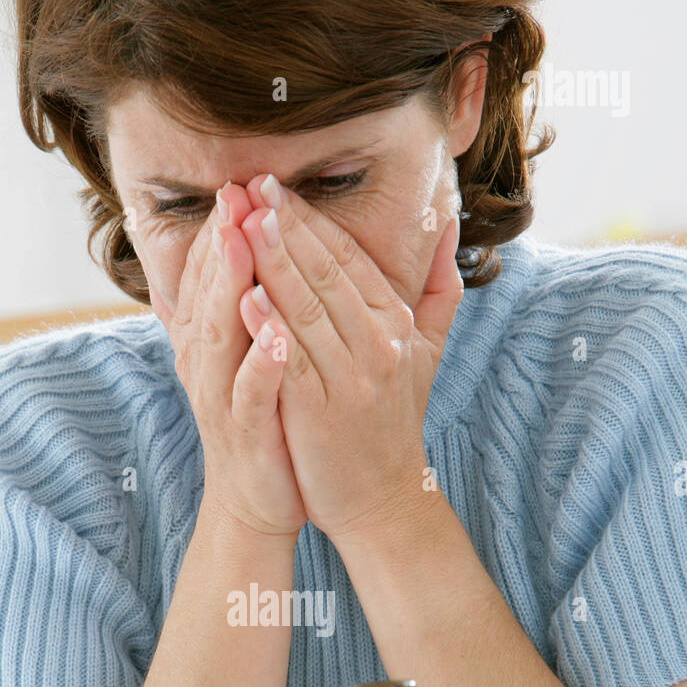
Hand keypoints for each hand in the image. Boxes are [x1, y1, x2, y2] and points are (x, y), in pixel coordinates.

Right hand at [147, 183, 306, 542]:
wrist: (257, 503)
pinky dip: (262, 365)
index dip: (222, 230)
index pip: (212, 275)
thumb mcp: (250, 359)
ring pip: (222, 338)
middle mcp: (208, 365)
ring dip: (231, 290)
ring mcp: (223, 400)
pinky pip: (252, 395)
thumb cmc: (265, 423)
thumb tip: (251, 253)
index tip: (239, 184)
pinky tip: (279, 338)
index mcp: (213, 342)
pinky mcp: (247, 434)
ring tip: (243, 245)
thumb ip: (251, 307)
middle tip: (233, 193)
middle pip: (210, 294)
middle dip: (221, 243)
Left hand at [235, 175, 463, 544]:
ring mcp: (351, 378)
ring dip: (271, 261)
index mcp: (397, 325)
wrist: (382, 500)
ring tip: (240, 222)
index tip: (275, 186)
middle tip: (250, 186)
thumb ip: (437, 291)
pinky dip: (268, 325)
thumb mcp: (427, 354)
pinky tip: (243, 295)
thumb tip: (446, 228)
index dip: (310, 220)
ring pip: (306, 307)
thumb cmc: (392, 424)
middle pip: (326, 273)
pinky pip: (290, 358)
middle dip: (284, 226)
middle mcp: (379, 346)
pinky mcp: (321, 412)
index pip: (349, 258)